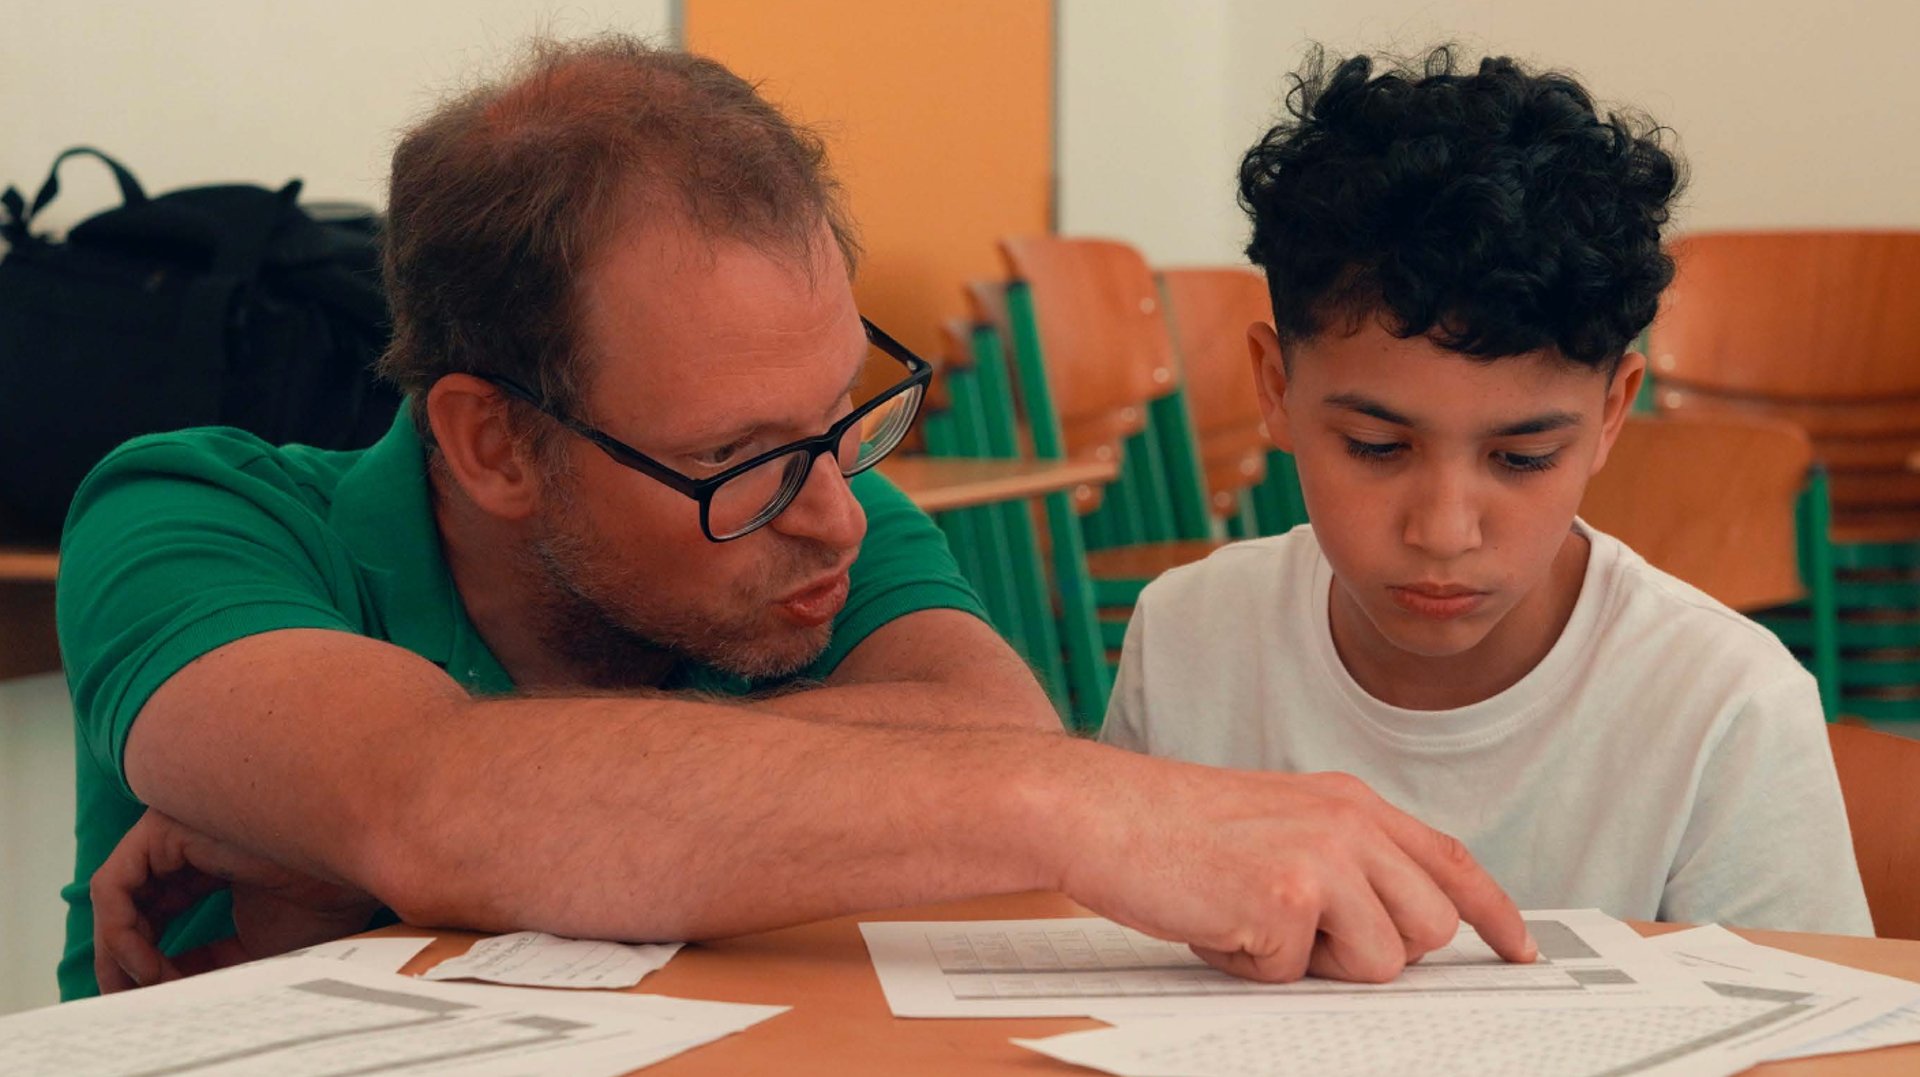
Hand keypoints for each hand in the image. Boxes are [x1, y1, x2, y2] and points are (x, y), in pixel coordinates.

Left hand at [92, 809, 381, 992]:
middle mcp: (187, 838)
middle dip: (123, 958)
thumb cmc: (320, 899)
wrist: (347, 874)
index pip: (157, 909)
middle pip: (131, 904)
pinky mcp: (161, 829)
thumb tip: (165, 985)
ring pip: (115, 896)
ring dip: (121, 951)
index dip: (148, 957)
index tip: (153, 996)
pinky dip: (120, 932)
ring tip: (146, 987)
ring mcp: (173, 827)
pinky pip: (113, 886)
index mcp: (212, 858)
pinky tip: (148, 964)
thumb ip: (208, 961)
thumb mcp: (254, 947)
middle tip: (130, 999)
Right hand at [1055, 750, 1536, 982]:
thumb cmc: (1172, 827)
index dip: (1494, 912)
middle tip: (1300, 932)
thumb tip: (1395, 936)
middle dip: (1374, 952)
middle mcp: (1349, 822)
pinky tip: (1217, 924)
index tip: (1518, 949)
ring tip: (1253, 924)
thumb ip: (1344, 860)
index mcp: (1350, 802)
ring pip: (1381, 963)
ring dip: (1315, 965)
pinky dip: (1252, 967)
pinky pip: (1299, 975)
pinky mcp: (1286, 898)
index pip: (1450, 860)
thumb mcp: (1279, 823)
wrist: (1100, 811)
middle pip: (1428, 929)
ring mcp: (1322, 858)